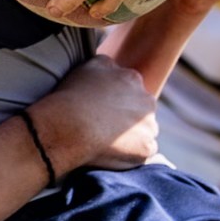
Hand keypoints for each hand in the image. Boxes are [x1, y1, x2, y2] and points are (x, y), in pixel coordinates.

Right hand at [28, 56, 159, 174]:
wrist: (70, 126)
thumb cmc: (74, 96)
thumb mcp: (88, 66)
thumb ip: (106, 65)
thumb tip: (113, 68)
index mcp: (132, 79)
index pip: (131, 91)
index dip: (116, 102)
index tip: (102, 111)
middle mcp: (147, 101)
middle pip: (141, 111)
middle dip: (128, 118)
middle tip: (104, 127)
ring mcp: (149, 126)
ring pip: (144, 132)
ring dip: (131, 137)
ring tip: (107, 143)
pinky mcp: (146, 148)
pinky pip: (143, 152)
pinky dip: (130, 154)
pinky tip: (112, 153)